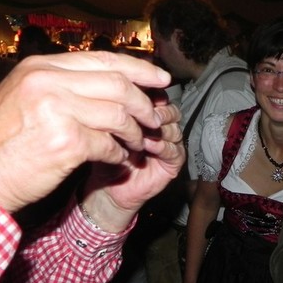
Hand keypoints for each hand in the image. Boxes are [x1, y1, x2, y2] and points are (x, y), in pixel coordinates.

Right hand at [0, 51, 173, 212]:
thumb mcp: (22, 98)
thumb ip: (60, 86)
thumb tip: (108, 83)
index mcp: (40, 68)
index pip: (102, 60)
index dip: (138, 69)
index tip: (162, 79)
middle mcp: (48, 83)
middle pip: (118, 85)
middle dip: (143, 103)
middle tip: (154, 119)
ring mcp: (57, 111)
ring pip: (119, 115)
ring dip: (133, 133)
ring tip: (135, 144)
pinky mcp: (66, 143)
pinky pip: (110, 145)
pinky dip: (119, 155)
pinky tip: (117, 160)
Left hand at [80, 98, 184, 231]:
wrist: (109, 188)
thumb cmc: (107, 155)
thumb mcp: (108, 129)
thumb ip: (117, 113)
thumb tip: (120, 96)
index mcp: (148, 113)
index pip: (157, 96)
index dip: (150, 94)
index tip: (136, 94)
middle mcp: (162, 125)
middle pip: (170, 109)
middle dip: (157, 110)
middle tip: (145, 111)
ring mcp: (171, 143)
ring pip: (174, 129)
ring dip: (159, 129)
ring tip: (144, 131)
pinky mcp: (175, 162)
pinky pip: (175, 150)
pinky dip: (163, 147)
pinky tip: (150, 146)